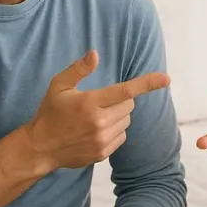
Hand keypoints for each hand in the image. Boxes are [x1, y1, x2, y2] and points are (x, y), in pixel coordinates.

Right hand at [25, 50, 169, 172]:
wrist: (40, 147)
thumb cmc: (50, 113)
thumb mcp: (59, 86)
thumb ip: (78, 69)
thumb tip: (95, 54)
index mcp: (90, 103)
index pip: (125, 91)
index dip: (147, 84)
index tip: (166, 79)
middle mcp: (99, 122)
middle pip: (129, 105)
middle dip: (121, 101)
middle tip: (100, 102)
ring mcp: (102, 140)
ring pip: (127, 121)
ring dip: (118, 116)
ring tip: (96, 117)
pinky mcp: (103, 153)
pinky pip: (122, 136)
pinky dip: (115, 131)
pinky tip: (96, 130)